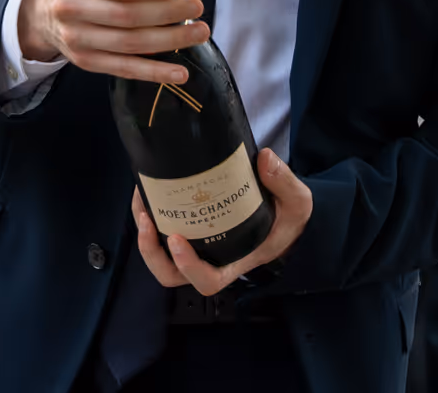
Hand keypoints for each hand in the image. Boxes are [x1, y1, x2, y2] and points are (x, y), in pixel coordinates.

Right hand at [18, 0, 206, 80]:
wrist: (43, 7)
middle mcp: (70, 8)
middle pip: (127, 16)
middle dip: (168, 13)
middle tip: (197, 7)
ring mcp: (76, 39)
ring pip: (129, 44)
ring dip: (170, 40)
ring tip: (199, 32)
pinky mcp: (85, 61)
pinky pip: (124, 69)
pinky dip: (154, 73)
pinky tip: (180, 73)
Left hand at [131, 148, 312, 295]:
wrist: (285, 217)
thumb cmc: (289, 218)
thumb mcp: (297, 202)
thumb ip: (284, 182)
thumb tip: (264, 158)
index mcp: (235, 262)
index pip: (207, 280)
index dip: (188, 266)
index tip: (177, 239)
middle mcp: (211, 260)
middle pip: (171, 275)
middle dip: (151, 252)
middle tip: (146, 219)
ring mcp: (198, 247)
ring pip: (161, 257)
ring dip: (145, 234)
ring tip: (141, 202)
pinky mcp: (191, 230)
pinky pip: (163, 233)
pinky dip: (151, 216)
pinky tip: (148, 190)